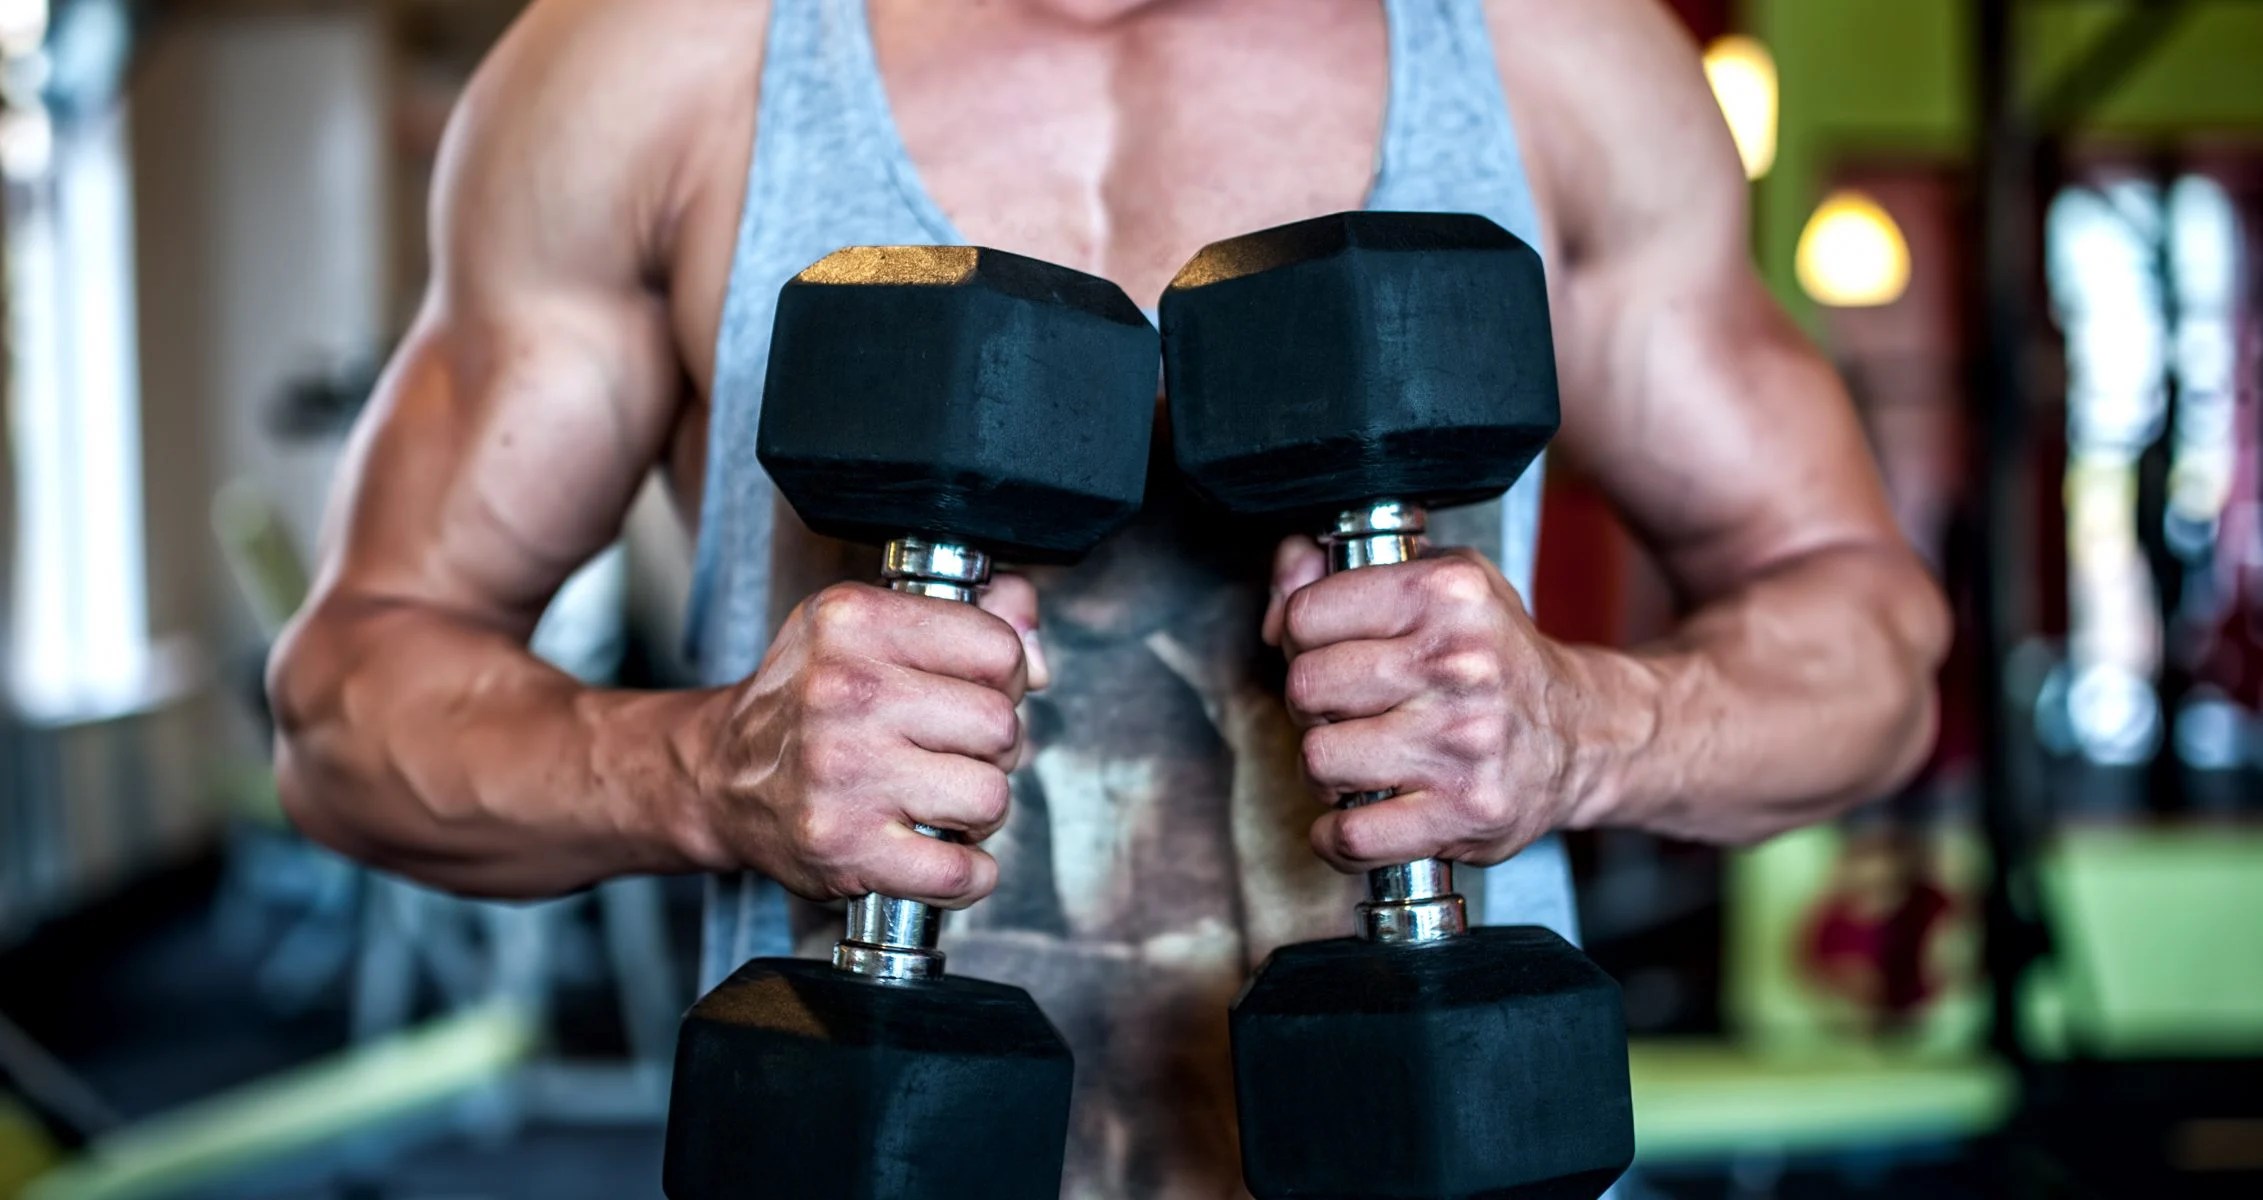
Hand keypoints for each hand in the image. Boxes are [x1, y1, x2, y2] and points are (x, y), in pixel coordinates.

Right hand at [681, 576, 1049, 907]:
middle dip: (994, 748)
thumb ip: (969, 615)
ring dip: (980, 811)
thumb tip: (1037, 655)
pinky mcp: (845, 847)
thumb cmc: (807, 699)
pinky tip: (940, 850)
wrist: (721, 775)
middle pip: (1001, 726)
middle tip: (953, 752)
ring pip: (990, 797)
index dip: (1003, 677)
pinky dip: (968, 873)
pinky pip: (959, 870)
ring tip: (940, 798)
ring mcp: (844, 773)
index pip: (997, 648)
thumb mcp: (868, 625)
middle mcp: (846, 693)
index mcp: (854, 622)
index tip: (974, 692)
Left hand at [1263, 537, 1591, 873]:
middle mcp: (1458, 664)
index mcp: (1446, 594)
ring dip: (1325, 770)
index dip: (1300, 639)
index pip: (1307, 614)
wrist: (1580, 734)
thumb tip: (1278, 592)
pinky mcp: (1467, 811)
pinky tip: (1360, 813)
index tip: (1325, 652)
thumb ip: (1337, 574)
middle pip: (1305, 688)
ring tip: (1360, 759)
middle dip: (1311, 706)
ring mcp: (1463, 742)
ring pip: (1319, 760)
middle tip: (1343, 710)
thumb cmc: (1495, 657)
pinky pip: (1353, 835)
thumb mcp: (1435, 583)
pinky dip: (1338, 836)